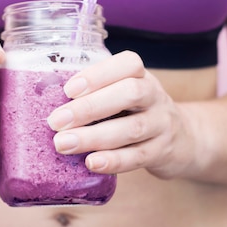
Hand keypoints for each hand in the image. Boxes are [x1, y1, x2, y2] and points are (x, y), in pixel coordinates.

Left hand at [47, 51, 195, 178]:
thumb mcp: (123, 92)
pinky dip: (114, 160)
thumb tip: (43, 97)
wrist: (183, 138)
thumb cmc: (136, 111)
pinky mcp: (162, 152)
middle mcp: (155, 95)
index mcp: (141, 75)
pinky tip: (92, 163)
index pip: (128, 64)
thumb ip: (95, 91)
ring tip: (63, 144)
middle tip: (55, 121)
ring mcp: (161, 124)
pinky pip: (139, 157)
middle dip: (89, 107)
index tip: (68, 89)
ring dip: (94, 137)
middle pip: (129, 94)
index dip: (98, 74)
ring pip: (132, 128)